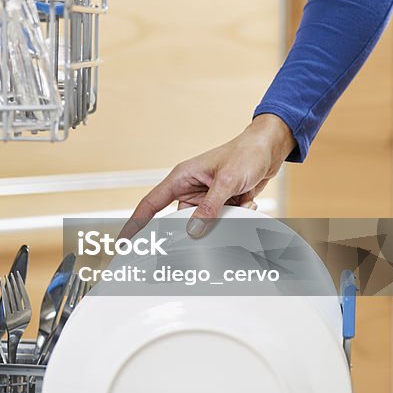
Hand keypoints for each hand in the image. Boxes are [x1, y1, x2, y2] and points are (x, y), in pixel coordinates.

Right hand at [119, 115, 295, 239]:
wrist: (269, 149)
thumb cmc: (245, 154)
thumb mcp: (227, 181)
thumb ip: (210, 207)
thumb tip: (194, 231)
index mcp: (181, 178)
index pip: (151, 204)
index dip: (135, 224)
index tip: (124, 243)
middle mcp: (190, 188)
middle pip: (182, 221)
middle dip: (200, 227)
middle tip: (214, 226)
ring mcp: (206, 197)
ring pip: (206, 224)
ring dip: (226, 218)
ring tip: (240, 202)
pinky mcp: (220, 203)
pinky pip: (223, 221)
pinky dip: (238, 214)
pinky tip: (247, 200)